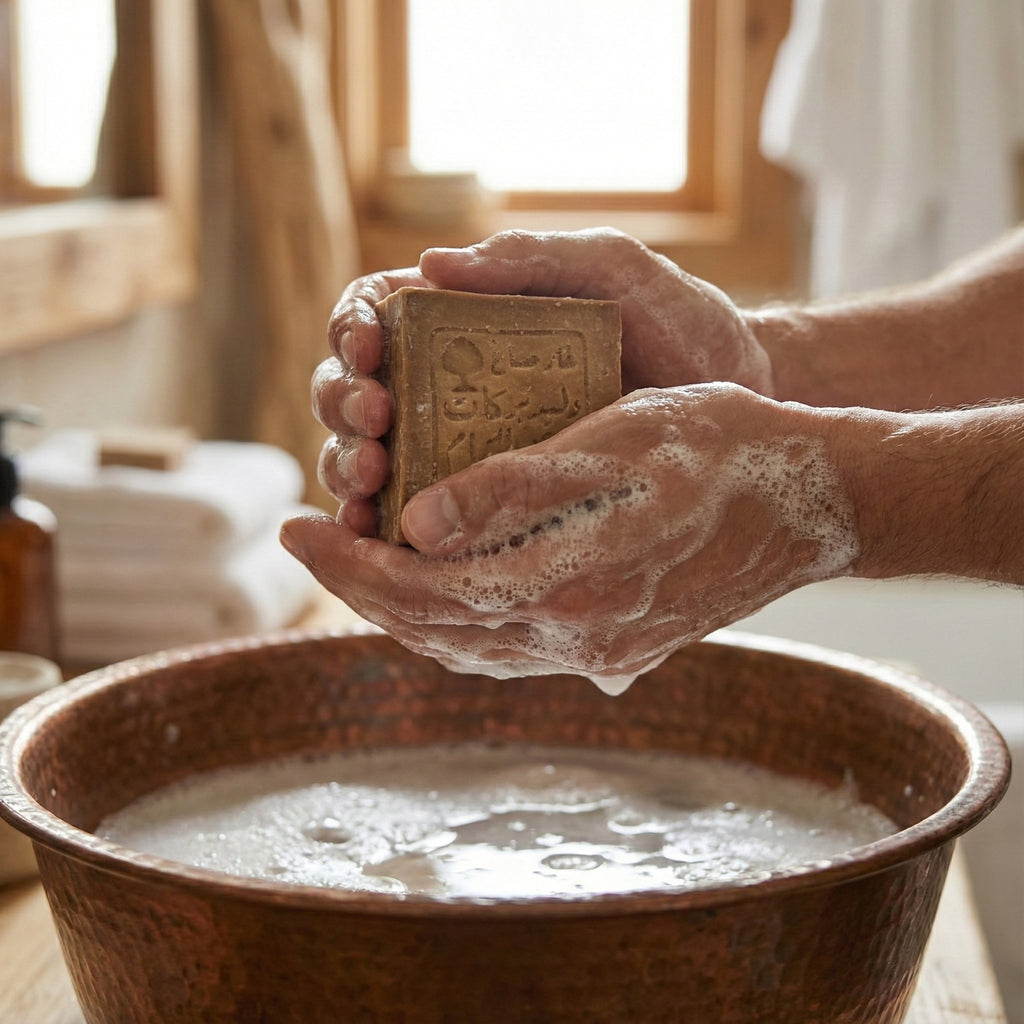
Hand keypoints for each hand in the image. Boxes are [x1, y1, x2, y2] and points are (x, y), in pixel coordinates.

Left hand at [283, 384, 857, 690]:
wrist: (811, 499)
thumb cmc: (715, 449)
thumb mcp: (612, 443)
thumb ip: (511, 490)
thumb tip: (415, 525)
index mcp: (564, 585)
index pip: (420, 588)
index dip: (347, 561)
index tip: (294, 526)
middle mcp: (573, 635)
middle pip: (434, 627)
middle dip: (358, 586)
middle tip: (308, 542)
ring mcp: (597, 648)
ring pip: (467, 646)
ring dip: (402, 610)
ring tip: (356, 568)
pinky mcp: (616, 644)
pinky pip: (509, 650)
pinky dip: (456, 625)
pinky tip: (437, 597)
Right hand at [314, 228, 772, 534]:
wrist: (740, 400)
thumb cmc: (679, 323)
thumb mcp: (612, 269)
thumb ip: (531, 256)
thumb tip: (431, 263)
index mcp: (467, 320)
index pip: (376, 314)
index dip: (351, 329)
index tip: (367, 349)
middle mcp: (455, 386)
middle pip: (357, 392)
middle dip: (343, 406)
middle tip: (373, 426)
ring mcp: (469, 450)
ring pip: (374, 460)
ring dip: (348, 470)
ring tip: (371, 482)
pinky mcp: (493, 504)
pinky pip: (423, 520)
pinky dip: (387, 532)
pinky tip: (385, 541)